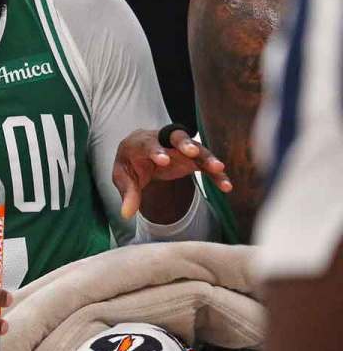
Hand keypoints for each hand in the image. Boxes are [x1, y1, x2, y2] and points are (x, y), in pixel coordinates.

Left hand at [113, 128, 231, 218]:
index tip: (163, 161)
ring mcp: (179, 148)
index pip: (148, 144)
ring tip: (218, 168)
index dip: (156, 151)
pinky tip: (226, 186)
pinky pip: (206, 165)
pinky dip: (216, 174)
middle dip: (184, 143)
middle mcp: (162, 140)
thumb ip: (128, 194)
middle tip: (192, 151)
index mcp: (140, 142)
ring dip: (207, 158)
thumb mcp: (123, 178)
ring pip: (196, 148)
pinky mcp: (192, 158)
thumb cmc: (131, 165)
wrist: (141, 156)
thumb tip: (126, 214)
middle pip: (175, 137)